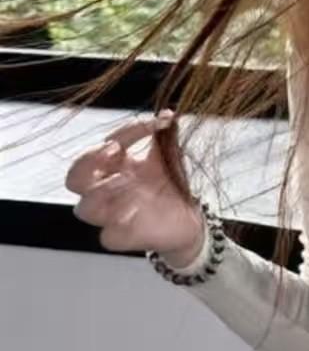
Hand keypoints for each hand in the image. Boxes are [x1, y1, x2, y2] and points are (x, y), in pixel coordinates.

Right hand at [65, 111, 204, 264]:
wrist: (193, 214)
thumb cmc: (174, 181)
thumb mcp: (169, 155)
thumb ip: (164, 134)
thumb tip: (168, 112)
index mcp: (114, 167)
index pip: (102, 147)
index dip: (124, 133)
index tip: (154, 125)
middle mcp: (106, 190)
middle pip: (73, 179)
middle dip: (88, 162)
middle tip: (114, 150)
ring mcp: (111, 216)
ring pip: (84, 209)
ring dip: (105, 191)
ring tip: (129, 182)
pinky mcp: (122, 238)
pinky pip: (108, 236)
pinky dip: (119, 224)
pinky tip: (136, 212)